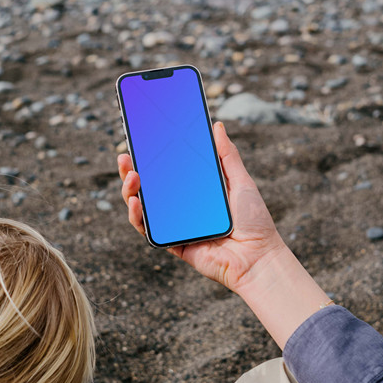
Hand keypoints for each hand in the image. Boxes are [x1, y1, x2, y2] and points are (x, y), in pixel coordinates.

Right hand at [117, 121, 285, 293]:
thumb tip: (217, 126)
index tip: (138, 139)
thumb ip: (227, 156)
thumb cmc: (254, 221)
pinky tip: (136, 202)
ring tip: (131, 175)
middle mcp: (182, 207)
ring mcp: (175, 225)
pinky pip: (148, 230)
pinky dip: (138, 216)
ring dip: (130, 191)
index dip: (150, 156)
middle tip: (125, 156)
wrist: (257, 256)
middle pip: (149, 187)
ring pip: (143, 207)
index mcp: (196, 191)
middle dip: (131, 171)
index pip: (167, 170)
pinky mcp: (172, 243)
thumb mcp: (241, 181)